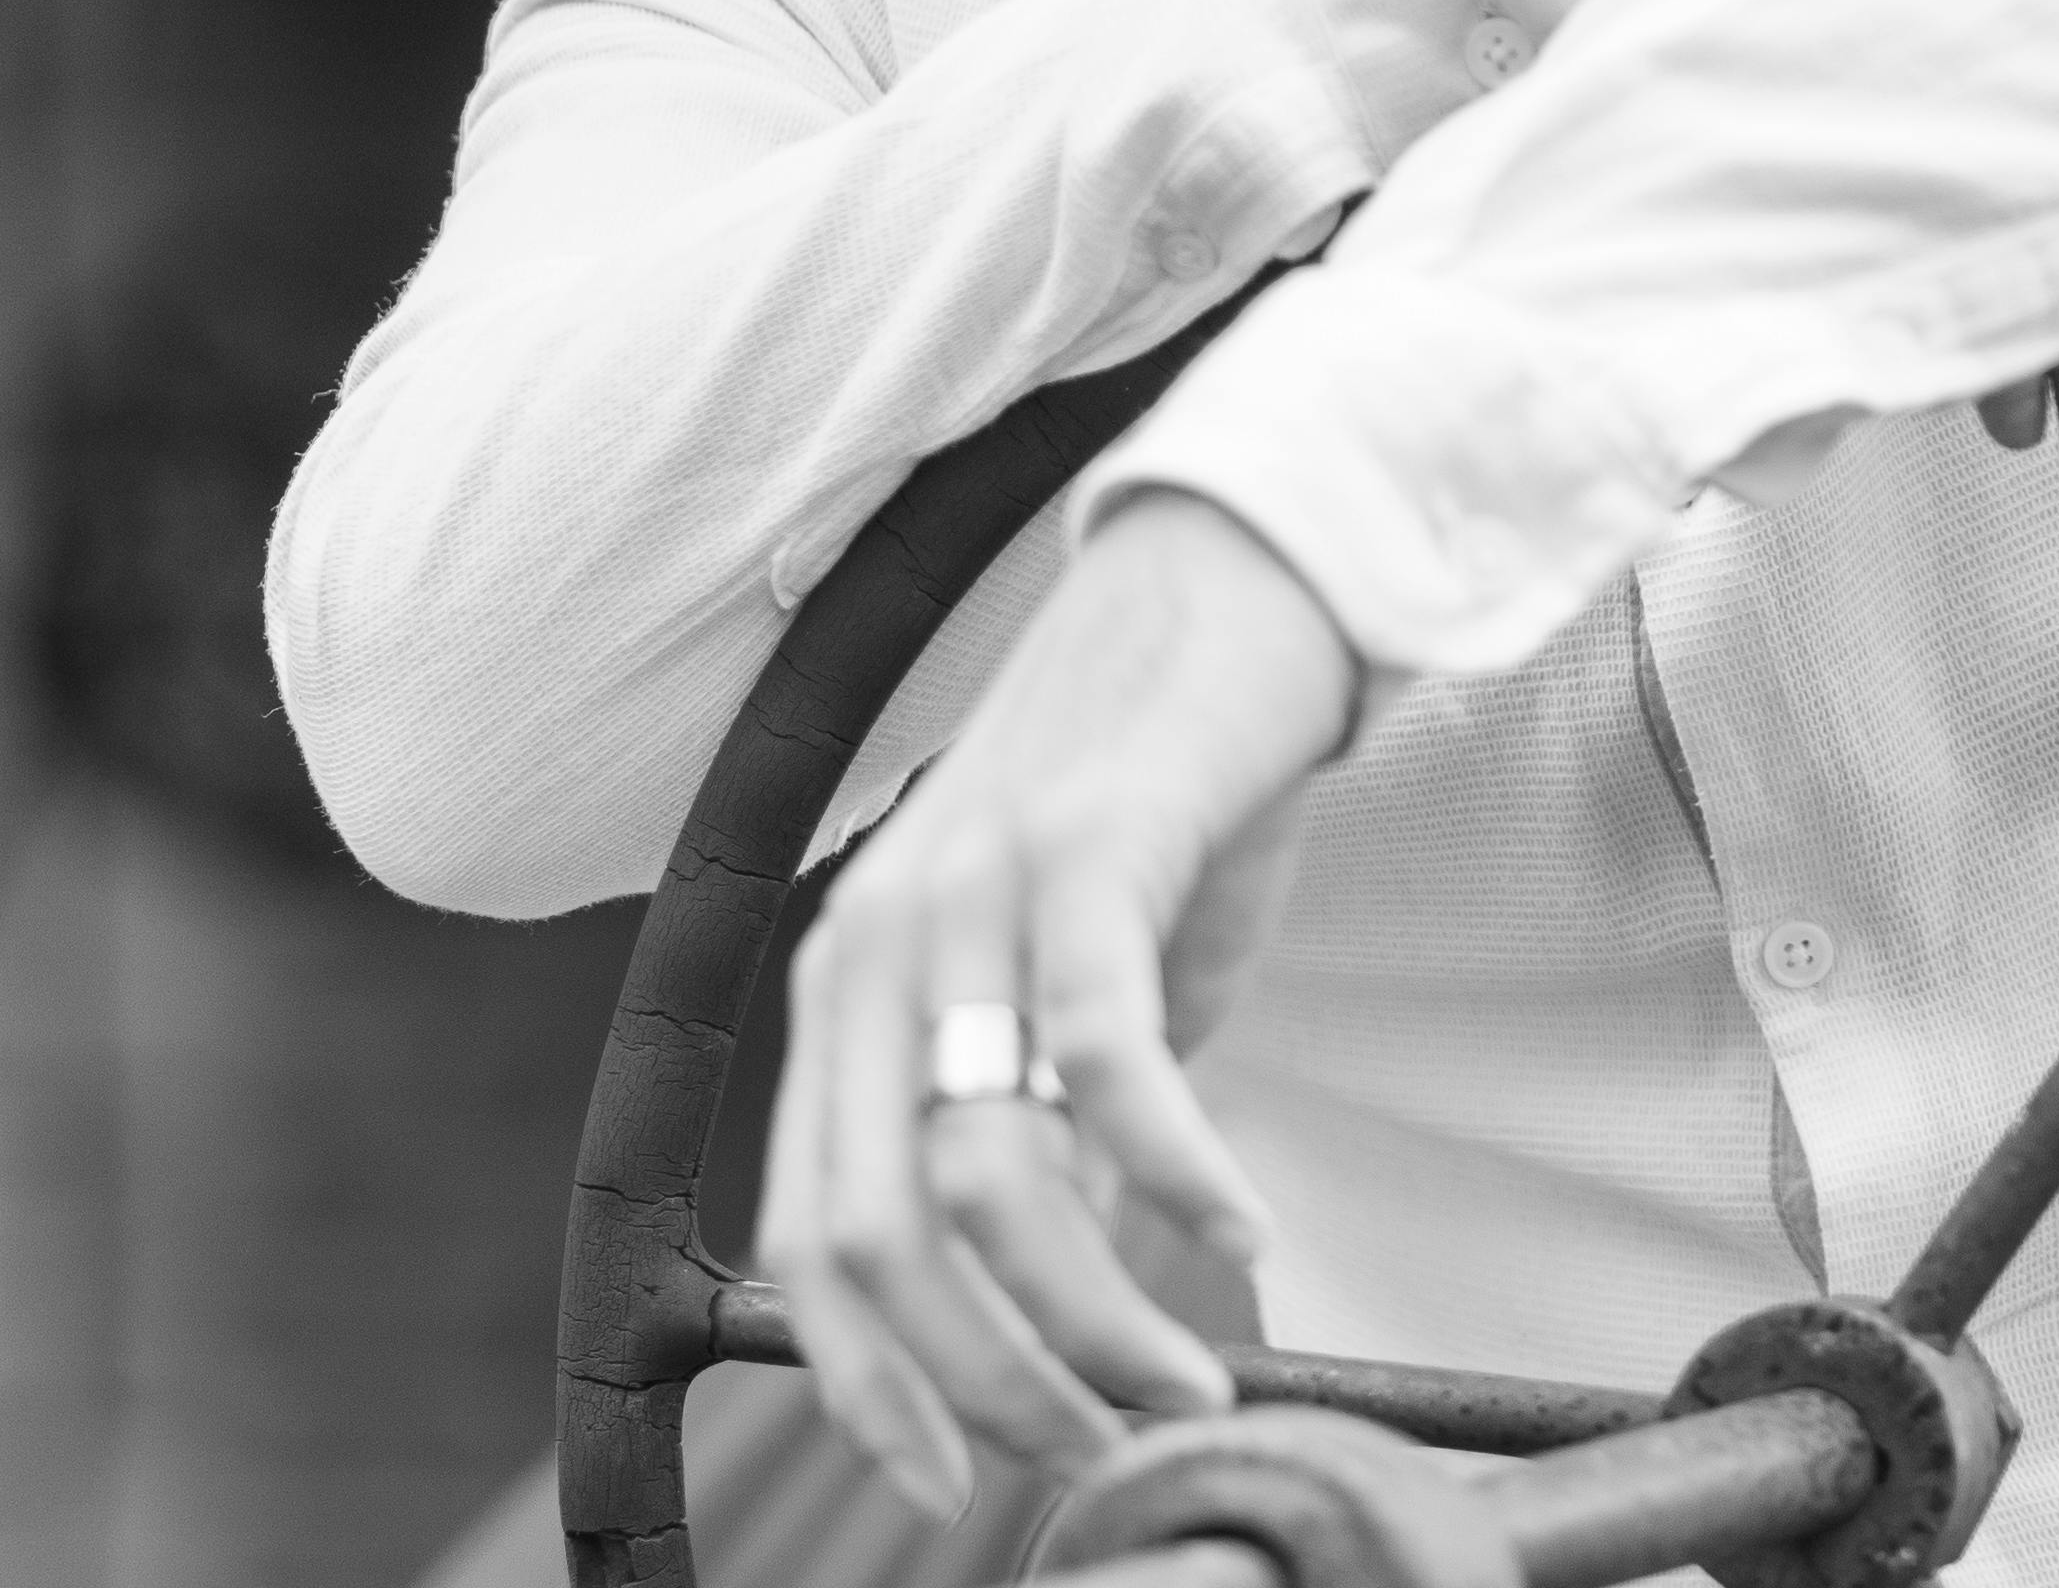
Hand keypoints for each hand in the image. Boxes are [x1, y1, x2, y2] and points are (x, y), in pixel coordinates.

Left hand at [761, 491, 1357, 1517]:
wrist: (1240, 580)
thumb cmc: (1172, 792)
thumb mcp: (1081, 976)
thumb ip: (1052, 1118)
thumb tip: (1084, 1286)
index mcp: (849, 991)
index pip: (814, 1244)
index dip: (878, 1386)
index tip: (967, 1479)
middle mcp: (874, 948)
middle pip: (884, 1240)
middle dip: (991, 1385)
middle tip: (1101, 1450)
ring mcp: (971, 893)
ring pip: (988, 1177)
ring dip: (1091, 1318)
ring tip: (1188, 1378)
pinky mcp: (1089, 847)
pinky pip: (1107, 1058)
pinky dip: (1176, 1175)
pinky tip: (1244, 1231)